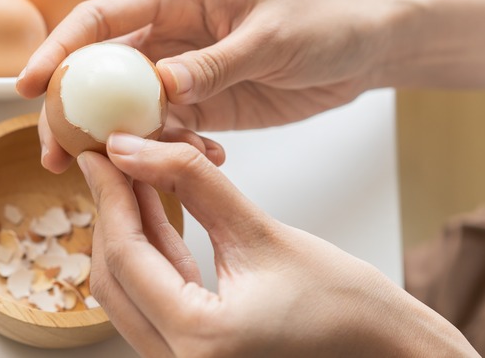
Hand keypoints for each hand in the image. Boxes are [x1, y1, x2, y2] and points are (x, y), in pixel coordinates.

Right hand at [18, 0, 397, 172]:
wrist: (362, 50)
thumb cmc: (322, 23)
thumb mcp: (270, 39)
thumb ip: (214, 63)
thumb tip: (160, 87)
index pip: (103, 20)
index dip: (60, 49)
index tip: (28, 85)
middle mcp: (172, 35)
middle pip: (102, 72)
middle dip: (72, 110)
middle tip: (53, 153)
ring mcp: (185, 73)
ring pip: (130, 108)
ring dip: (116, 141)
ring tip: (106, 175)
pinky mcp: (205, 105)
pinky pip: (170, 131)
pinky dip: (170, 152)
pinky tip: (193, 165)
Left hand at [78, 134, 478, 356]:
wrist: (385, 351)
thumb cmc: (346, 304)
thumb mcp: (261, 231)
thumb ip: (192, 182)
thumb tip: (134, 147)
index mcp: (199, 342)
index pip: (125, 256)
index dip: (108, 195)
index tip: (98, 152)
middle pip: (114, 280)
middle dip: (110, 215)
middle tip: (110, 161)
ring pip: (128, 293)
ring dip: (128, 235)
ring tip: (131, 177)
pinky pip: (155, 305)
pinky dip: (152, 259)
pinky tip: (154, 212)